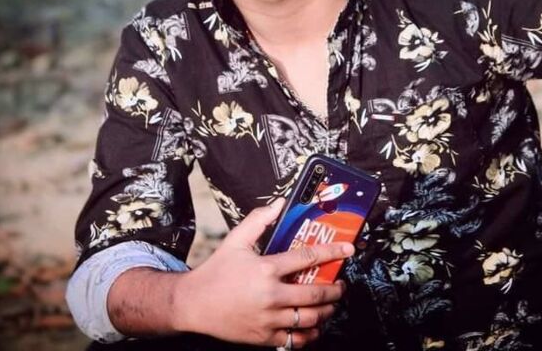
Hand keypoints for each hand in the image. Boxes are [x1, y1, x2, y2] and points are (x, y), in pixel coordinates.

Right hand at [171, 198, 353, 347]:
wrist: (194, 304)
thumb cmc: (216, 271)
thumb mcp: (235, 240)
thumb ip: (258, 221)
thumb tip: (278, 204)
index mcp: (266, 269)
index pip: (308, 258)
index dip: (332, 252)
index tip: (347, 250)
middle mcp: (271, 295)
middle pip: (316, 293)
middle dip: (335, 288)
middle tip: (341, 284)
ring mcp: (269, 319)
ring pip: (310, 319)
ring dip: (327, 311)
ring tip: (331, 305)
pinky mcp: (264, 338)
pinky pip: (296, 341)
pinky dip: (310, 335)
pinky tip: (315, 327)